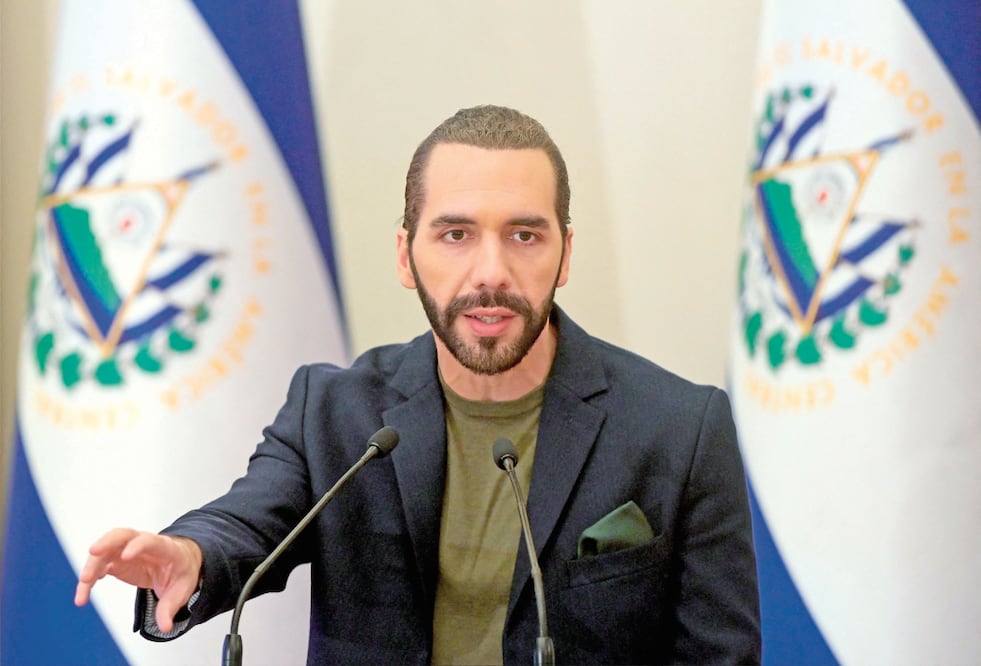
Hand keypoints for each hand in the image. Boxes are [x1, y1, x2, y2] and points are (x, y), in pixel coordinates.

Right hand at [74, 528, 202, 632]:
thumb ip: (170, 607)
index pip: (152, 542)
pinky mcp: (117, 560)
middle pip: (123, 535)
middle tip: (94, 551)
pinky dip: (90, 576)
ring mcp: (127, 550)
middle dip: (107, 541)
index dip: (139, 546)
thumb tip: (165, 627)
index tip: (126, 556)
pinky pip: (100, 564)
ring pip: (106, 549)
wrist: (177, 563)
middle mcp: (144, 544)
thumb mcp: (182, 590)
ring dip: (92, 564)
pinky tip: (85, 589)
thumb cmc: (180, 572)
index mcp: (166, 549)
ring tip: (84, 584)